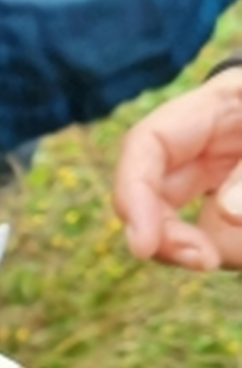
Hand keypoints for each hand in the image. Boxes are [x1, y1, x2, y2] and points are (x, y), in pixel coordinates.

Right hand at [114, 67, 241, 269]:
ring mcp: (221, 173)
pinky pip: (216, 236)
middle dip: (162, 231)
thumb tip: (228, 215)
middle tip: (201, 262)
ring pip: (176, 220)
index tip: (143, 245)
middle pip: (151, 189)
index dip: (134, 192)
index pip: (149, 144)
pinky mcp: (235, 205)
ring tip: (225, 255)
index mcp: (221, 105)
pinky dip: (223, 249)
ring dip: (194, 247)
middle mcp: (208, 141)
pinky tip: (232, 249)